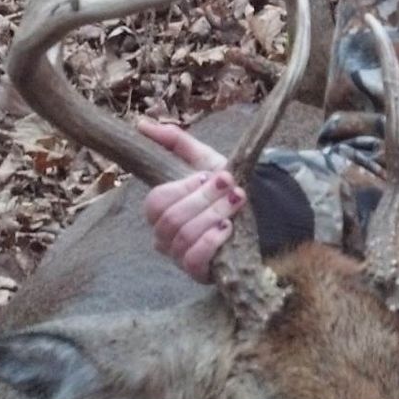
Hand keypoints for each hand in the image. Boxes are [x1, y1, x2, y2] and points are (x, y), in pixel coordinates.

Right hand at [138, 119, 242, 282]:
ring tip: (236, 202)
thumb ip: (174, 142)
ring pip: (185, 237)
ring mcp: (178, 257)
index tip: (209, 176)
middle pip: (171, 219)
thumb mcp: (202, 160)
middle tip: (229, 185)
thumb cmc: (223, 186)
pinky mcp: (197, 273)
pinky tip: (227, 228)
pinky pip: (194, 260)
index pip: (156, 202)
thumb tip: (141, 125)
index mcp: (161, 210)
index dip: (183, 188)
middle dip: (204, 199)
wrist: (257, 212)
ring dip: (214, 214)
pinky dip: (211, 242)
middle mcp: (163, 236)